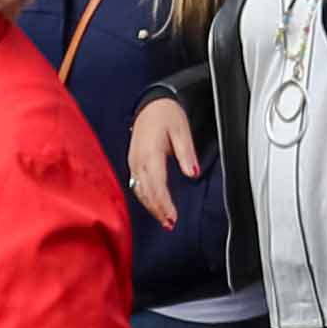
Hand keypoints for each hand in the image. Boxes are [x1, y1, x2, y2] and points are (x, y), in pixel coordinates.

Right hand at [128, 96, 198, 224]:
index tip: (173, 217)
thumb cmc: (166, 115)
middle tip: (170, 224)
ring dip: (151, 207)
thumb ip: (186, 153)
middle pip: (147, 192)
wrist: (151, 104)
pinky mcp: (133, 163)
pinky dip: (145, 198)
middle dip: (158, 210)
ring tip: (164, 220)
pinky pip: (137, 185)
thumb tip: (193, 174)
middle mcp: (139, 160)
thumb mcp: (182, 130)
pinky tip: (154, 206)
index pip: (156, 186)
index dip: (164, 204)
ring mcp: (134, 162)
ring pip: (140, 191)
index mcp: (150, 153)